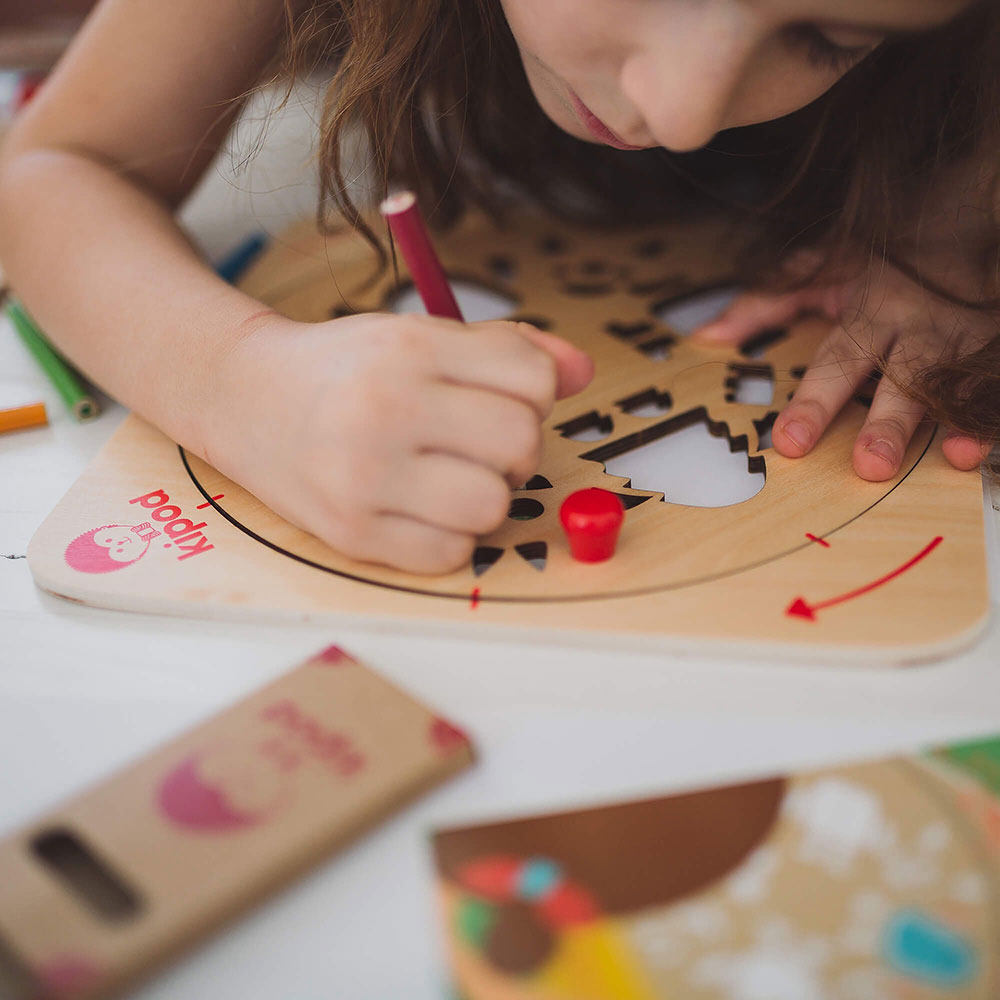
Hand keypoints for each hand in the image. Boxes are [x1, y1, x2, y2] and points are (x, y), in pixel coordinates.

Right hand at [207, 312, 593, 573]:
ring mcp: (364, 476)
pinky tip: (418, 509)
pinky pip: (451, 553)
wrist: (247, 398)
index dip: (532, 394)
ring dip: (486, 496)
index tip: (496, 398)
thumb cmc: (349, 368)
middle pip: (522, 444)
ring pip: (494, 505)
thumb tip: (585, 372)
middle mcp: (386, 407)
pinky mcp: (351, 533)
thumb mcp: (423, 336)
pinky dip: (449, 536)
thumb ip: (509, 349)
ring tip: (448, 478)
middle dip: (515, 448)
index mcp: (411, 347)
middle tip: (475, 443)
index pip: (534, 379)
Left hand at [691, 261, 991, 478]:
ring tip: (952, 457)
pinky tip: (982, 443)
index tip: (790, 442)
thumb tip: (706, 335)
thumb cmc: (882, 256)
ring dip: (954, 419)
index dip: (814, 403)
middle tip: (870, 465)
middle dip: (887, 422)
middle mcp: (918, 327)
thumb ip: (764, 302)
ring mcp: (963, 337)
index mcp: (871, 310)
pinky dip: (994, 413)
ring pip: (957, 381)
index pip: (836, 363)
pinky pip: (995, 380)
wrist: (963, 215)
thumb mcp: (819, 268)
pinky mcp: (992, 344)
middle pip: (900, 378)